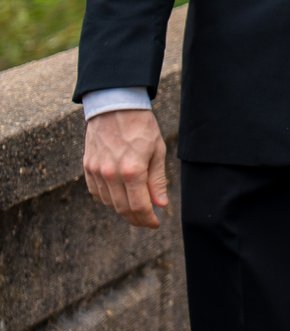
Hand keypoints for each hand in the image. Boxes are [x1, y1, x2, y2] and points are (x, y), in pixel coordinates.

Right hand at [83, 108, 169, 229]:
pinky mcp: (87, 167)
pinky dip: (108, 199)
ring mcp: (96, 171)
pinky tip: (119, 198)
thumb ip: (157, 180)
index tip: (155, 223)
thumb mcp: (157, 151)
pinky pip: (96, 192)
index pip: (139, 206)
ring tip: (136, 210)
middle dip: (136, 219)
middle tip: (147, 222)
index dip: (148, 219)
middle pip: (122, 208)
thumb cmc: (141, 127)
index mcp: (132, 170)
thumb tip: (160, 204)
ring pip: (108, 202)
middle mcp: (111, 174)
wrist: (115, 106)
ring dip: (122, 210)